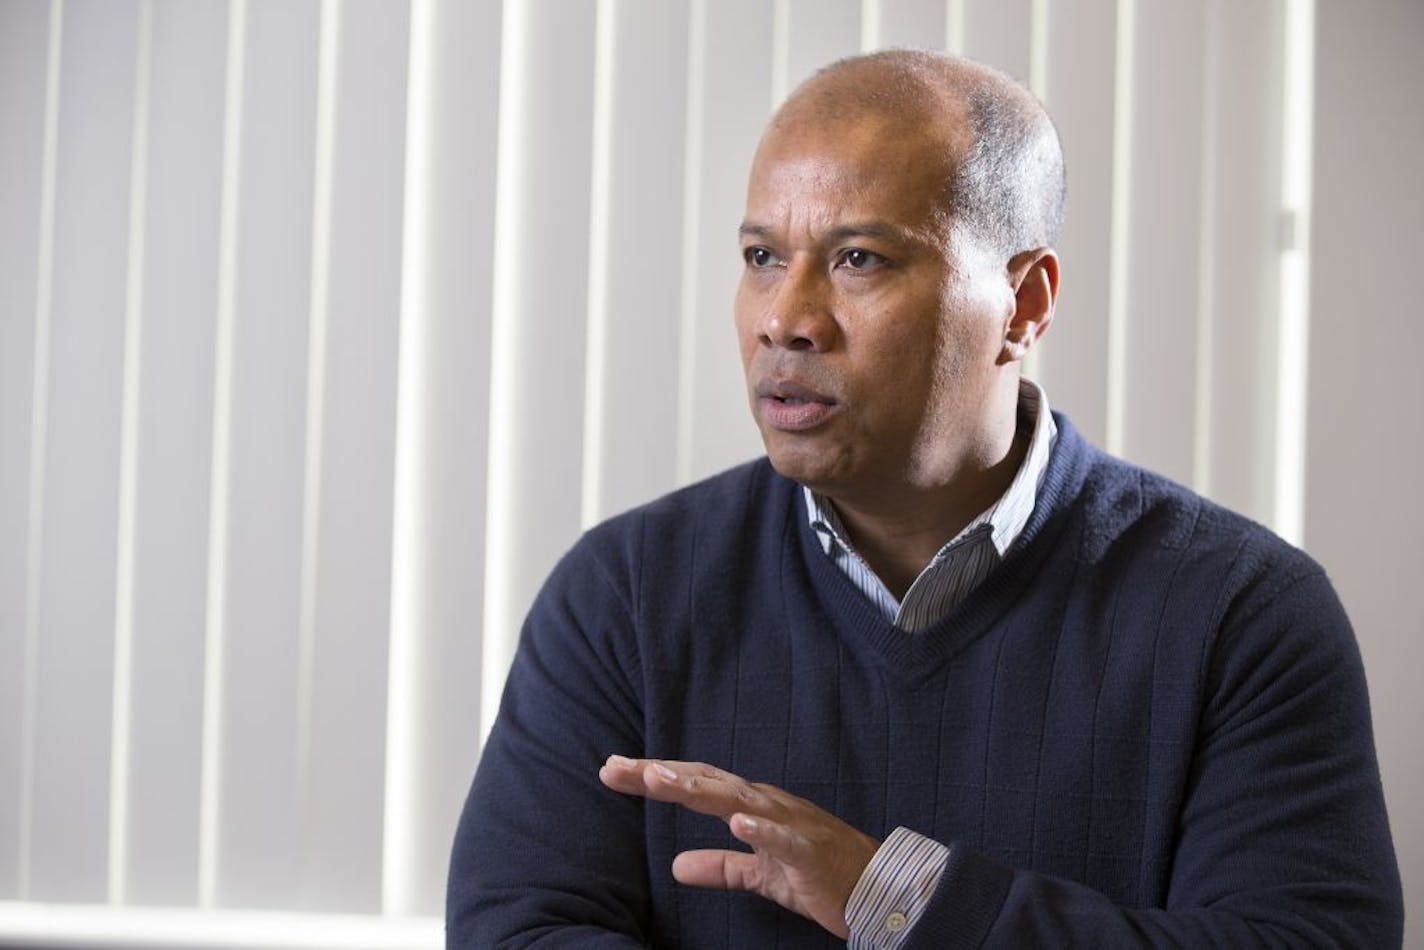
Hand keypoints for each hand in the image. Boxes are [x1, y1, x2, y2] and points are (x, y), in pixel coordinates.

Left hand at [598, 754, 879, 938]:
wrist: (879, 888)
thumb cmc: (821, 875)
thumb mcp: (762, 874)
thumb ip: (722, 867)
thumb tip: (678, 867)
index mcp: (753, 808)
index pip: (696, 785)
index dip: (656, 777)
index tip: (613, 771)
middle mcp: (766, 805)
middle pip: (705, 782)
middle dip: (660, 774)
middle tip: (615, 768)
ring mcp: (789, 824)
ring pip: (737, 799)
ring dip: (699, 789)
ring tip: (660, 781)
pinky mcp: (810, 851)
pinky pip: (784, 838)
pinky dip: (762, 829)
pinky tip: (737, 822)